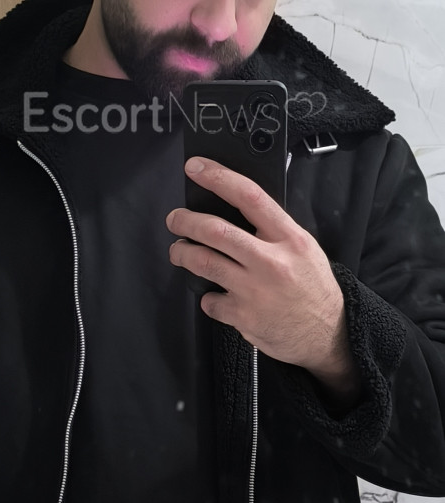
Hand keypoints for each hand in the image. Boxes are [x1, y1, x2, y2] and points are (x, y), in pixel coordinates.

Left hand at [166, 156, 360, 392]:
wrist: (327, 335)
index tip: (196, 168)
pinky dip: (208, 297)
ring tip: (179, 250)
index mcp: (290, 239)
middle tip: (175, 219)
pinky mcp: (243, 317)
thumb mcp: (304, 248)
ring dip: (182, 253)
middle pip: (215, 231)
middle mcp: (271, 262)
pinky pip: (210, 301)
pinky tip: (215, 296)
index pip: (249, 196)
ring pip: (203, 262)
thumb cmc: (312, 287)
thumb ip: (273, 228)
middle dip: (186, 220)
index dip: (218, 178)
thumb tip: (233, 205)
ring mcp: (255, 291)